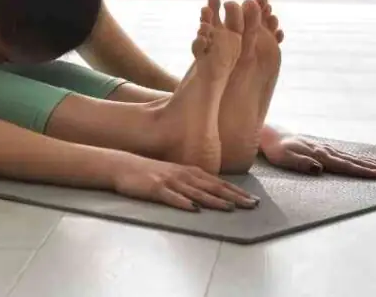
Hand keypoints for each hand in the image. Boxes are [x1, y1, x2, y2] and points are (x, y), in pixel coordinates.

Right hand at [112, 154, 259, 211]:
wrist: (123, 166)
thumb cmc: (150, 172)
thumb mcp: (174, 174)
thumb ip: (192, 182)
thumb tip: (212, 193)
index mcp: (189, 171)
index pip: (218, 182)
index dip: (236, 191)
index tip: (253, 199)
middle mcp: (183, 175)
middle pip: (212, 187)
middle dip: (233, 197)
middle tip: (252, 205)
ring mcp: (169, 181)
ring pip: (196, 192)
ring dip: (214, 201)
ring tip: (230, 208)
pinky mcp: (155, 189)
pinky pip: (171, 197)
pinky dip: (183, 203)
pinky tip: (193, 209)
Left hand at [262, 135, 375, 177]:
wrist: (272, 136)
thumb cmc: (277, 150)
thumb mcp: (285, 159)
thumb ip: (302, 164)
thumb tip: (320, 169)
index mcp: (320, 155)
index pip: (344, 165)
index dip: (361, 171)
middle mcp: (327, 151)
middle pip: (354, 160)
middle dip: (375, 167)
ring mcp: (328, 149)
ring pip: (354, 157)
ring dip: (372, 162)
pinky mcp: (326, 149)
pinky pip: (348, 155)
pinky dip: (361, 158)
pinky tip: (370, 161)